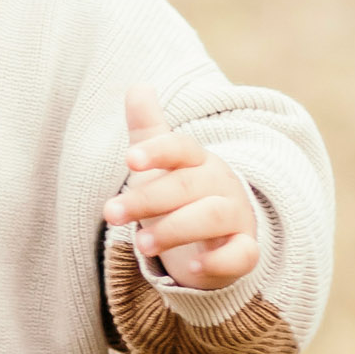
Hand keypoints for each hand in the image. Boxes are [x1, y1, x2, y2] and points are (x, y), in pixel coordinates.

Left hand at [103, 85, 258, 290]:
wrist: (217, 238)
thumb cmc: (182, 196)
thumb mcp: (162, 164)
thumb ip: (148, 130)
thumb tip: (138, 85)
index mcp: (197, 161)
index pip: (181, 148)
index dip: (157, 151)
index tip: (129, 160)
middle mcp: (220, 185)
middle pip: (186, 185)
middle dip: (147, 199)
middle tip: (110, 213)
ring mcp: (236, 218)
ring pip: (212, 217)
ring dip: (174, 229)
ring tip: (140, 244)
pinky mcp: (243, 251)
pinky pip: (241, 255)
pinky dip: (219, 261)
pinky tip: (194, 268)